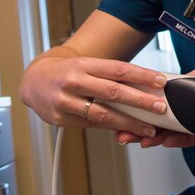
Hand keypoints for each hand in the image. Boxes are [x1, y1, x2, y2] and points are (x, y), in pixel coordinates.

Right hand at [20, 54, 168, 136]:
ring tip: (149, 128)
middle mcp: (74, 81)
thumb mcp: (85, 65)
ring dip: (130, 122)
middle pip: (113, 91)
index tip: (160, 81)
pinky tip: (127, 131)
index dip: (141, 75)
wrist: (33, 81)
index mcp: (83, 64)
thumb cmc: (66, 72)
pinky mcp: (61, 119)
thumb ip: (109, 75)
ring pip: (103, 114)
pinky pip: (92, 125)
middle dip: (140, 101)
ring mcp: (66, 101)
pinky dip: (112, 128)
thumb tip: (144, 85)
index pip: (117, 68)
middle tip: (160, 107)